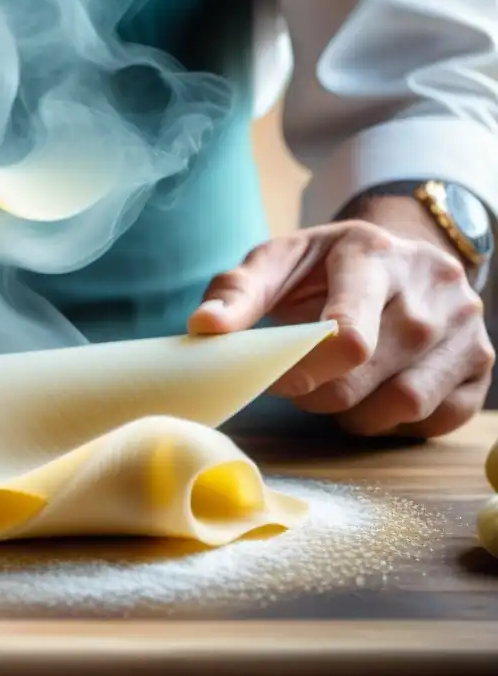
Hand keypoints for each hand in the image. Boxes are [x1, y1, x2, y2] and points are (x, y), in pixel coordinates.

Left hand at [188, 217, 493, 436]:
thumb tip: (205, 328)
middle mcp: (432, 282)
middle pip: (366, 374)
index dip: (303, 371)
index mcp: (373, 252)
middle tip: (299, 384)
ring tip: (335, 390)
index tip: (277, 378)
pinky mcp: (481, 361)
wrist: (394, 257)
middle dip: (318, 393)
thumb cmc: (322, 269)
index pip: (348, 335)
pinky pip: (436, 418)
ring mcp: (466, 324)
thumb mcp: (275, 263)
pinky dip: (395, 422)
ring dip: (355, 414)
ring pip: (404, 403)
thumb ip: (236, 292)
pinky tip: (374, 397)